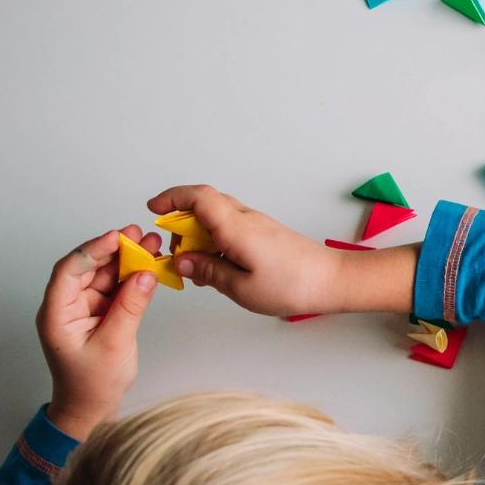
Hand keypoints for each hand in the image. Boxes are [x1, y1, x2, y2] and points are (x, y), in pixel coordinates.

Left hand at [38, 228, 159, 439]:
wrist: (90, 409)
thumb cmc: (92, 384)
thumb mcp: (114, 344)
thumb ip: (131, 307)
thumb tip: (147, 274)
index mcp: (57, 314)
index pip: (69, 271)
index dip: (92, 250)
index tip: (117, 237)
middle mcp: (67, 306)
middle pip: (88, 267)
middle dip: (114, 250)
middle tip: (140, 236)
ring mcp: (83, 308)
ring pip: (104, 274)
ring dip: (127, 260)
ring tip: (151, 245)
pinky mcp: (100, 313)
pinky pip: (115, 288)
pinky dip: (131, 277)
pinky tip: (149, 266)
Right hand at [146, 185, 352, 316]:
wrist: (332, 281)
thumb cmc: (292, 285)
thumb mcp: (240, 287)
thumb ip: (207, 270)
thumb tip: (180, 261)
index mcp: (237, 228)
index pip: (199, 197)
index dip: (171, 197)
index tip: (152, 209)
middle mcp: (246, 219)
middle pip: (204, 205)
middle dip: (179, 223)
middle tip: (173, 253)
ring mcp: (257, 224)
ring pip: (217, 218)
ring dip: (198, 235)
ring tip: (194, 266)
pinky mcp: (264, 233)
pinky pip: (230, 228)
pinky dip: (214, 241)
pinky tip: (215, 267)